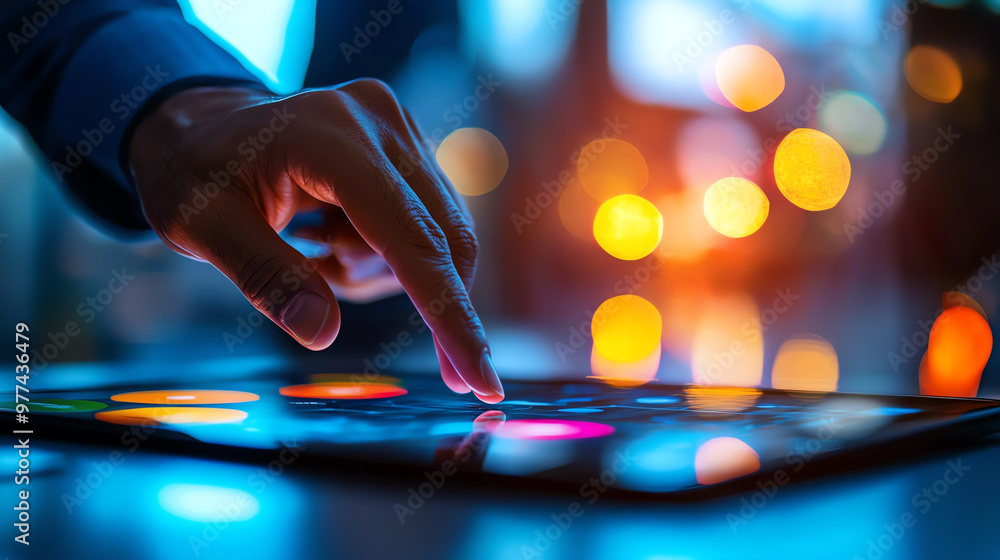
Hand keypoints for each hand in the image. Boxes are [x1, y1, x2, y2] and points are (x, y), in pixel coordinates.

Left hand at [128, 79, 503, 402]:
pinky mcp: (407, 142)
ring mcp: (399, 127)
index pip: (408, 234)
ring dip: (390, 274)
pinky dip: (393, 255)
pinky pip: (429, 223)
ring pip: (441, 237)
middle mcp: (379, 121)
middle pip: (445, 238)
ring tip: (318, 254)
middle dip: (438, 308)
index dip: (448, 312)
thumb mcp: (202, 227)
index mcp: (330, 136)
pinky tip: (336, 241)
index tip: (480, 380)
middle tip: (441, 373)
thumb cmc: (196, 173)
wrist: (205, 125)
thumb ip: (263, 275)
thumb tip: (321, 333)